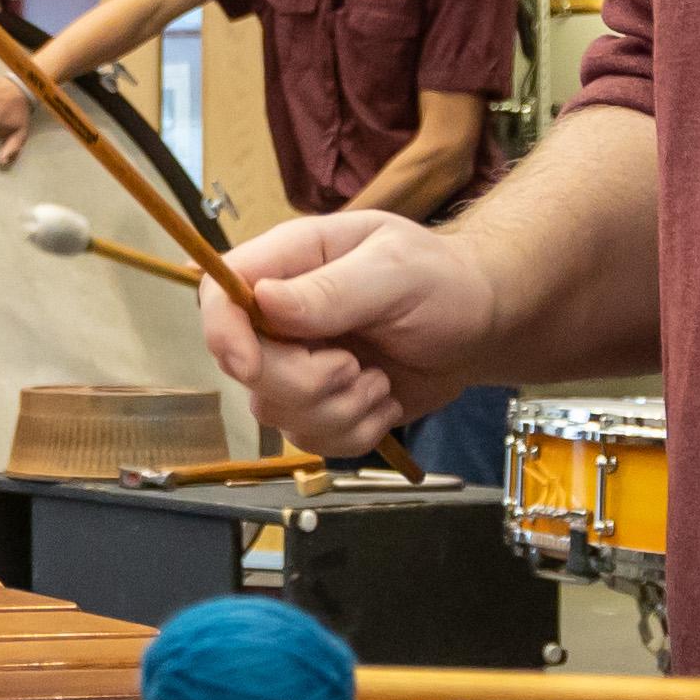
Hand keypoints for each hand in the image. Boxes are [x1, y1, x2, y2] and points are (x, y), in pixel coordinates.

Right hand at [201, 209, 497, 457]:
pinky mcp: (318, 403)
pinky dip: (353, 431)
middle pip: (245, 367)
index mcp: (289, 261)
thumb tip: (264, 299)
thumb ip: (332, 289)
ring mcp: (297, 362)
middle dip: (305, 383)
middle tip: (357, 368)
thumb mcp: (396, 272)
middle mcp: (281, 314)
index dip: (222, 332)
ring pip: (274, 412)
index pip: (219, 293)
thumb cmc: (444, 282)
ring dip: (337, 410)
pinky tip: (381, 400)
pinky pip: (309, 439)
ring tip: (378, 382)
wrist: (480, 324)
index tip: (250, 364)